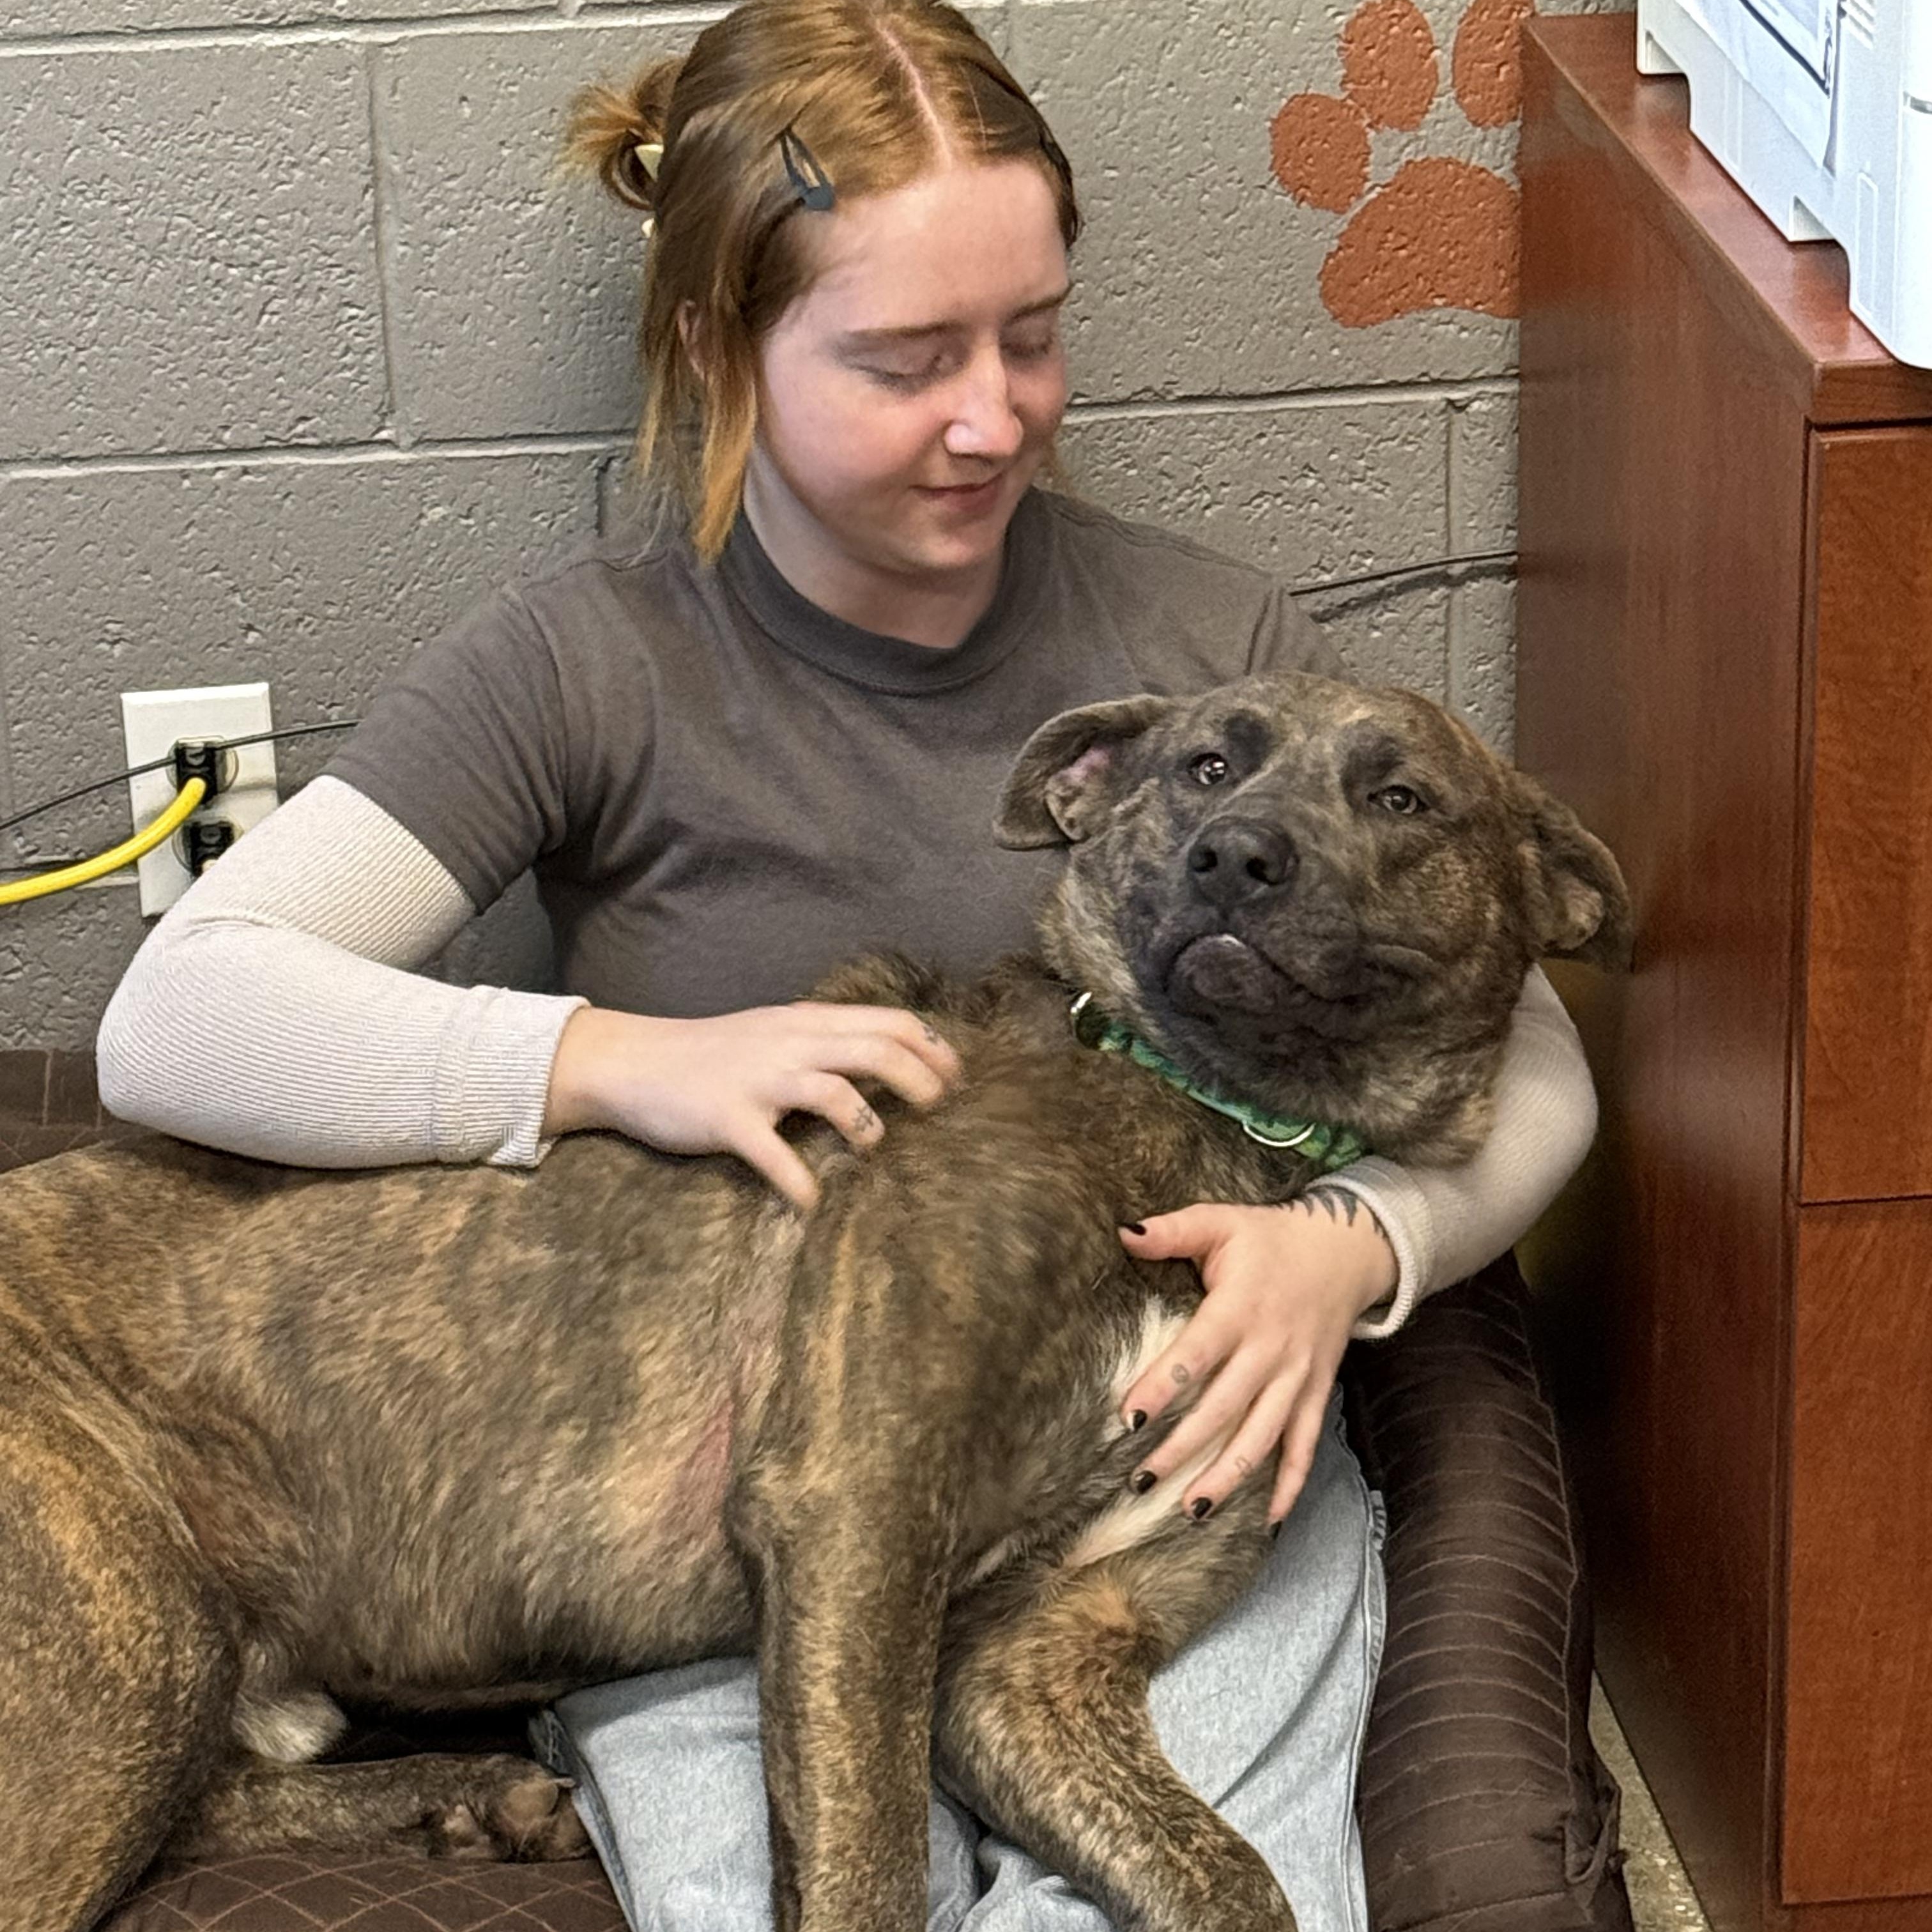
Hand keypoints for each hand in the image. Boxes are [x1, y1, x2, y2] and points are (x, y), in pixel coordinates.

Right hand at [543, 1002, 960, 1209]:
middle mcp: (790, 1044)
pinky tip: (814, 1203)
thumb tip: (884, 1062)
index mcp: (806, 1023)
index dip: (932, 1046)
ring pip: (835, 1093)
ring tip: (877, 1150)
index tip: (959, 1075)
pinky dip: (799, 1182)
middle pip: (876, 1050)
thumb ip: (822, 1042)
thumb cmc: (711, 1055)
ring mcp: (759, 1080)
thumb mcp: (773, 1033)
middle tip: (941, 1109)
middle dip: (920, 1079)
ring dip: (868, 1126)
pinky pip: (774, 1155)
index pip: (888, 1020)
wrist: (632, 1061)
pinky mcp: (728, 1119)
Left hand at [1117, 1190, 1396, 1522]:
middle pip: (1223, 1408)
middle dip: (1182, 1448)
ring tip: (1191, 1510)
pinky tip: (1268, 1519)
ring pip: (1262, 1437)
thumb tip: (1122, 1232)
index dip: (1163, 1386)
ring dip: (1228, 1477)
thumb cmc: (1271, 1238)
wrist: (1346, 1250)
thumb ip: (1172, 1230)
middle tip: (1142, 1480)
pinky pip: (1305, 1445)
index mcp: (1240, 1308)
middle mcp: (1270, 1349)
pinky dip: (1291, 1483)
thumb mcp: (1222, 1221)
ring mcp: (1297, 1376)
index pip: (1197, 1354)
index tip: (1128, 1417)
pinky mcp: (1317, 1392)